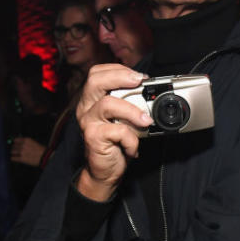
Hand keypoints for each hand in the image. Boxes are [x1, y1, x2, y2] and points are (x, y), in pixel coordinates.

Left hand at [11, 137, 46, 166]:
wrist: (45, 156)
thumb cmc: (42, 150)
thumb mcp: (34, 142)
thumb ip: (26, 142)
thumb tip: (19, 144)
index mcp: (26, 140)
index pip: (16, 140)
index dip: (15, 142)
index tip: (14, 144)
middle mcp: (23, 145)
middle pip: (13, 146)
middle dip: (14, 148)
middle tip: (15, 150)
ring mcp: (22, 152)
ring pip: (12, 151)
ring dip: (13, 153)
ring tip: (14, 154)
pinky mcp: (22, 158)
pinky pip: (13, 158)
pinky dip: (13, 158)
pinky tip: (13, 158)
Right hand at [75, 64, 152, 200]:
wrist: (105, 171)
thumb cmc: (116, 143)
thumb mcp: (124, 119)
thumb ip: (130, 104)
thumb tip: (153, 92)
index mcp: (92, 99)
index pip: (98, 73)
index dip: (119, 70)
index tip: (140, 76)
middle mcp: (86, 107)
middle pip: (95, 81)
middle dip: (121, 77)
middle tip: (140, 81)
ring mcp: (88, 122)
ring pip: (108, 104)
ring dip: (132, 110)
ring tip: (147, 120)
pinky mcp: (93, 137)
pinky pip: (117, 131)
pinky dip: (131, 139)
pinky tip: (133, 147)